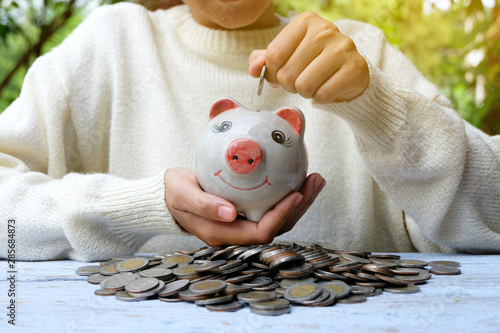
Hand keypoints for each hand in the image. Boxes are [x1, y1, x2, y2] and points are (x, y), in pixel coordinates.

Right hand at [164, 168, 325, 246]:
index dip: (280, 217)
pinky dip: (288, 196)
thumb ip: (203, 205)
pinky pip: (271, 208)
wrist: (169, 195)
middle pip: (276, 228)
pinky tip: (297, 179)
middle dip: (299, 207)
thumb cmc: (174, 193)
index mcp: (222, 233)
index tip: (295, 194)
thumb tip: (230, 213)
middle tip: (315, 180)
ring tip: (314, 179)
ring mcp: (242, 224)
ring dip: (300, 202)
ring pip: (278, 220)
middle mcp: (236, 233)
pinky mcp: (246, 213)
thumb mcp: (182, 195)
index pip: (259, 233)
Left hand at [249, 11, 368, 102]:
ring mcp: (343, 47)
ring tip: (314, 84)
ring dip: (305, 93)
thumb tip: (254, 68)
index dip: (272, 73)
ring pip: (304, 85)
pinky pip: (323, 94)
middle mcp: (325, 30)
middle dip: (290, 85)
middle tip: (301, 80)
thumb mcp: (286, 57)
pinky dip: (321, 98)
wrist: (348, 73)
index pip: (273, 55)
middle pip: (287, 73)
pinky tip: (328, 88)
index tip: (282, 72)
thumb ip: (264, 60)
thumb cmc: (312, 63)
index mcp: (305, 22)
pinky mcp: (355, 68)